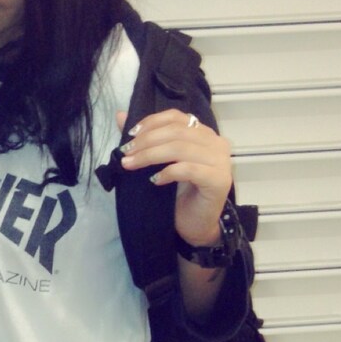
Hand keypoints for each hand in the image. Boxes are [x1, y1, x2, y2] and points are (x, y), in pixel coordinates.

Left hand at [117, 107, 232, 246]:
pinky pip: (189, 169)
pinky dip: (168, 172)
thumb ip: (144, 138)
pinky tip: (155, 180)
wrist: (195, 225)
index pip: (176, 118)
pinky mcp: (218, 180)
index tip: (130, 135)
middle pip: (176, 132)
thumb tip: (120, 116)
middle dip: (146, 141)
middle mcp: (216, 143)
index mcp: (203, 134)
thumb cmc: (178, 194)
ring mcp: (221, 161)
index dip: (151, 123)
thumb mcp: (159, 163)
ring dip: (150, 155)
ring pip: (180, 148)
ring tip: (131, 165)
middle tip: (126, 153)